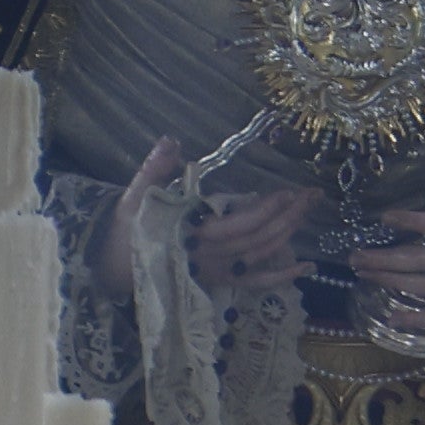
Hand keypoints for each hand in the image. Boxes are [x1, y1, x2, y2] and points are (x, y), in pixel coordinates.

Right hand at [110, 140, 318, 297]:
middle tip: (311, 196)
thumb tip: (171, 141)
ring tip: (309, 211)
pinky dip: (281, 277)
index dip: (266, 210)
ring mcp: (217, 272)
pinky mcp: (218, 282)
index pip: (239, 224)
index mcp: (192, 234)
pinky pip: (255, 283)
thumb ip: (154, 170)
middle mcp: (210, 257)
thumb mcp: (134, 197)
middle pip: (259, 238)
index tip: (288, 192)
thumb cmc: (126, 229)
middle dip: (288, 216)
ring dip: (289, 234)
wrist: (113, 267)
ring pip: (261, 256)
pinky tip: (307, 267)